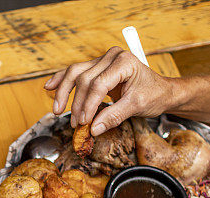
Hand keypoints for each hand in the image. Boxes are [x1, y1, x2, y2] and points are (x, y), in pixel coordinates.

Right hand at [44, 47, 173, 135]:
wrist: (161, 90)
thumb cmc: (153, 95)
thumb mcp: (136, 107)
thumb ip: (114, 117)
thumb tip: (92, 130)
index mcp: (124, 62)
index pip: (98, 84)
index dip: (88, 105)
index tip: (84, 123)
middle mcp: (111, 56)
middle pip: (83, 79)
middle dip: (77, 104)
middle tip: (76, 124)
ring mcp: (103, 60)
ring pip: (75, 73)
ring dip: (63, 92)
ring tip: (57, 110)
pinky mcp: (97, 66)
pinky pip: (75, 72)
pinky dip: (61, 80)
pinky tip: (49, 87)